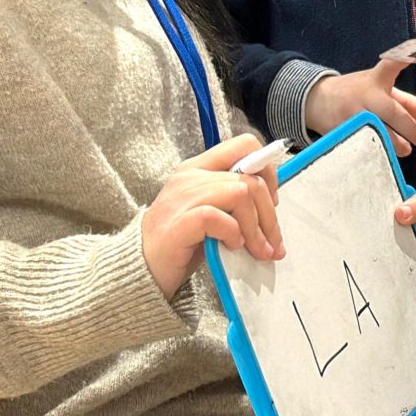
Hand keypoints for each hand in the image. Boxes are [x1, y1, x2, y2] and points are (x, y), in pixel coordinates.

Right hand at [141, 134, 284, 299]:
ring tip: (257, 250)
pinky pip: (219, 217)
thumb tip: (274, 206)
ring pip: (239, 194)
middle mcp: (190, 176)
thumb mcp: (212, 213)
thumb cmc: (182, 243)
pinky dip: (233, 233)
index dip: (268, 172)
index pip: (244, 145)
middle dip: (269, 214)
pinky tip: (231, 247)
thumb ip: (236, 202)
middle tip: (273, 243)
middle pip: (249, 178)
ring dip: (256, 227)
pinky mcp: (180, 223)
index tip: (272, 203)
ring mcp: (182, 198)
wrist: (141, 270)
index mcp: (199, 167)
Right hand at [304, 58, 415, 156]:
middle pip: (389, 110)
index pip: (390, 66)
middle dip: (408, 126)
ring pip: (377, 131)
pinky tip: (385, 157)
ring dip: (395, 143)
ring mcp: (351, 115)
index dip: (403, 61)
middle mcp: (364, 96)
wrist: (316, 101)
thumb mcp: (380, 90)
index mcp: (374, 81)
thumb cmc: (356, 94)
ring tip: (406, 150)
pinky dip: (376, 151)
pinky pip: (362, 144)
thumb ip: (406, 102)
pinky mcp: (342, 131)